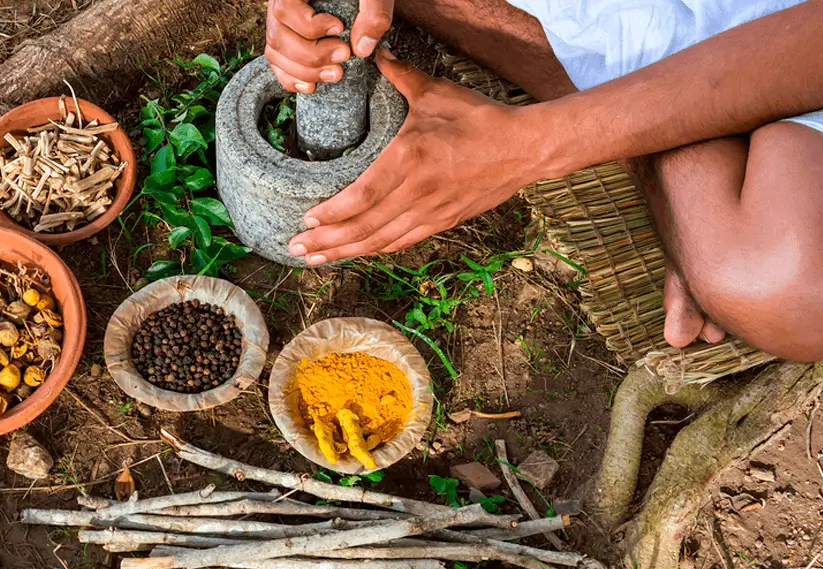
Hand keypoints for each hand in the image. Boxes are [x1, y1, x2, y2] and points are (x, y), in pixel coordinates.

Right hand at [265, 0, 393, 92]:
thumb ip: (372, 11)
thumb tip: (361, 49)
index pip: (285, 9)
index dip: (310, 25)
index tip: (339, 28)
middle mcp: (279, 5)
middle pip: (278, 37)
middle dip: (312, 55)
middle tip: (344, 55)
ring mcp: (279, 25)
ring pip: (275, 54)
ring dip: (304, 72)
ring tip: (335, 73)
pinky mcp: (286, 42)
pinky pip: (277, 64)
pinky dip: (292, 79)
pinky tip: (312, 86)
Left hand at [288, 49, 549, 264]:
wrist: (527, 148)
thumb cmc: (481, 119)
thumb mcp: (437, 94)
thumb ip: (401, 77)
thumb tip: (375, 55)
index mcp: (411, 159)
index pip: (363, 196)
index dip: (332, 214)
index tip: (307, 219)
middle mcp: (419, 192)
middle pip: (364, 227)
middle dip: (326, 242)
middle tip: (295, 248)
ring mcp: (432, 212)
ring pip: (380, 241)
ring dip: (345, 252)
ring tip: (314, 258)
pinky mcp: (443, 222)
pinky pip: (402, 242)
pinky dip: (375, 249)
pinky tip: (355, 253)